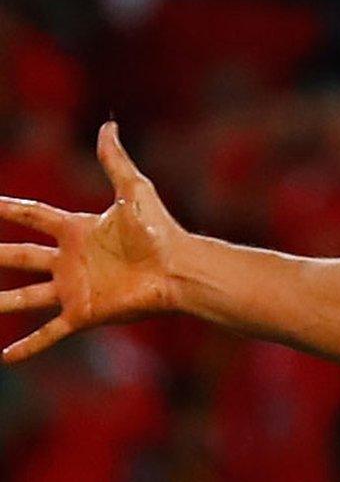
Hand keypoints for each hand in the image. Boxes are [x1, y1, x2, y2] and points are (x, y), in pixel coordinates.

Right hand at [0, 122, 185, 361]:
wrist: (180, 268)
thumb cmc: (161, 230)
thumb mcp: (133, 189)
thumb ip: (115, 160)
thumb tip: (108, 123)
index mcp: (77, 229)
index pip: (31, 215)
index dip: (7, 209)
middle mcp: (70, 260)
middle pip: (18, 256)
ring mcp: (74, 289)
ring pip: (23, 297)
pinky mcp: (83, 313)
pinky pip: (48, 333)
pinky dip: (27, 347)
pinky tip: (5, 358)